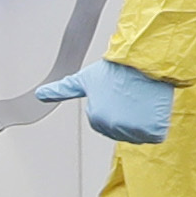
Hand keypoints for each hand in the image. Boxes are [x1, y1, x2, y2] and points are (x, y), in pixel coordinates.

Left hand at [35, 61, 174, 146]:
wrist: (146, 61)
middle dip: (128, 116)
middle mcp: (113, 126)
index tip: (118, 94)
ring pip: (138, 134)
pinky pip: (154, 135)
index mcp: (96, 117)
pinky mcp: (152, 129)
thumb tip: (40, 95)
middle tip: (132, 97)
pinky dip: (156, 125)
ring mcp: (133, 129)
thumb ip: (62, 90)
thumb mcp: (85, 78)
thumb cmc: (117, 68)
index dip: (114, 107)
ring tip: (142, 101)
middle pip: (121, 131)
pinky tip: (153, 110)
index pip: (104, 123)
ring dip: (142, 121)